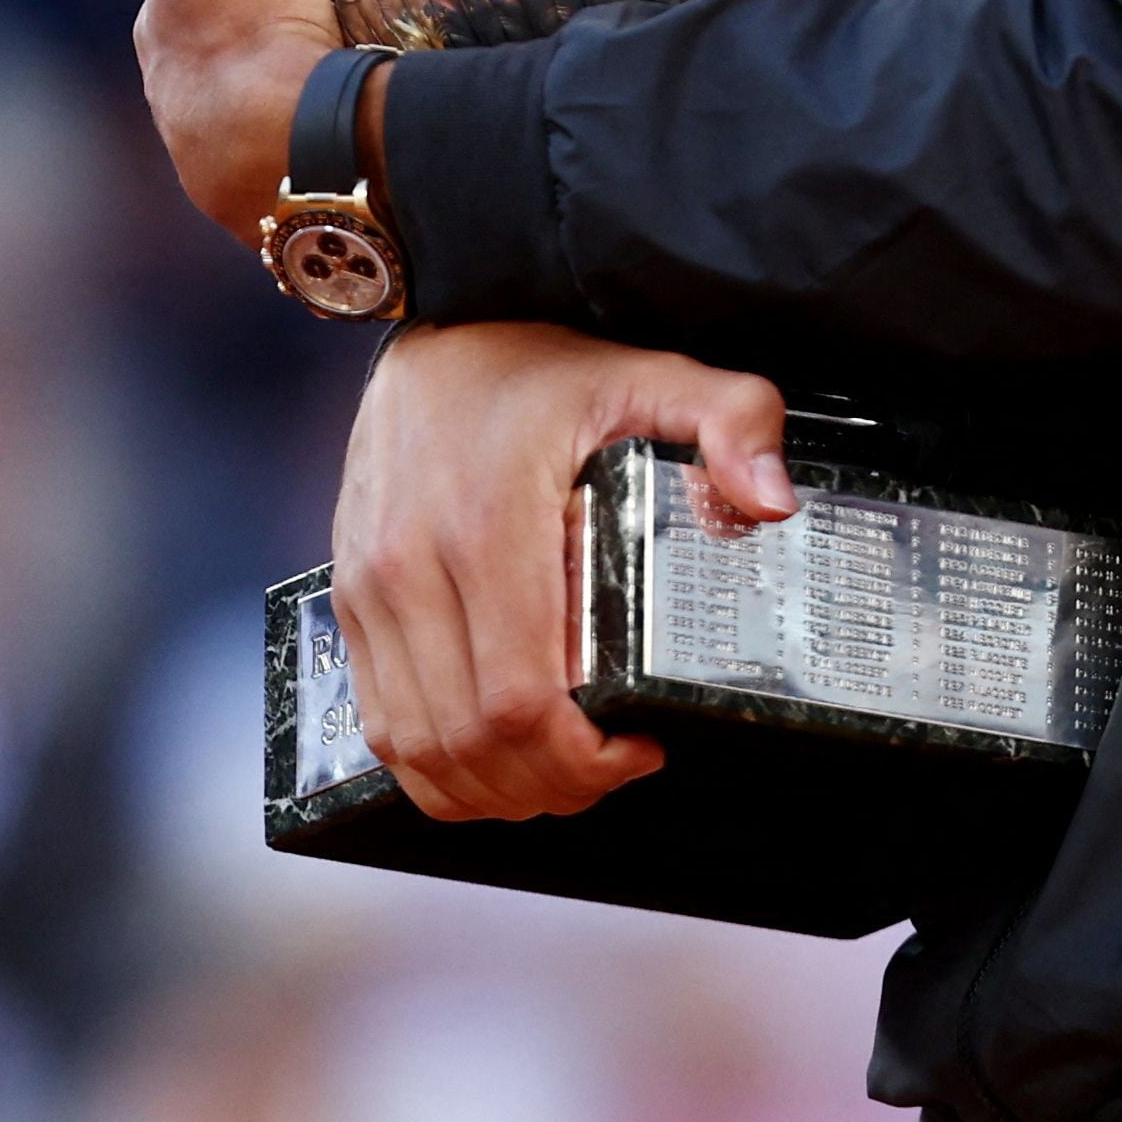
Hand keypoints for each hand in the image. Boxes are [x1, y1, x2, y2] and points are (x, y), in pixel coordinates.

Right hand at [336, 322, 793, 821]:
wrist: (437, 331)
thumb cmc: (542, 365)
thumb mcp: (653, 373)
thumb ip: (731, 421)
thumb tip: (772, 502)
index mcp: (488, 524)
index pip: (519, 700)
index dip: (582, 758)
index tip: (641, 748)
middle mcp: (411, 566)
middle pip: (470, 742)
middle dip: (551, 785)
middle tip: (614, 769)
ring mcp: (370, 588)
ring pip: (417, 750)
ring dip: (491, 791)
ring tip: (562, 775)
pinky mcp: (350, 600)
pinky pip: (380, 724)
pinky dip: (435, 770)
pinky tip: (493, 764)